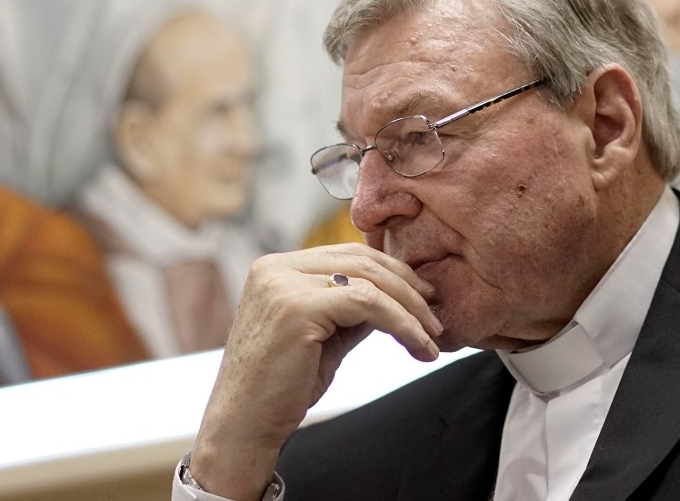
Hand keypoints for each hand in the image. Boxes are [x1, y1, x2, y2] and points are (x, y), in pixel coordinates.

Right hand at [189, 243, 442, 500]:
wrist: (243, 426)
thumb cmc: (279, 388)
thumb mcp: (323, 337)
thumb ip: (351, 309)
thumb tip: (396, 296)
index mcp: (277, 268)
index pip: (348, 253)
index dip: (392, 272)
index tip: (423, 297)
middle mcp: (276, 268)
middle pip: (362, 260)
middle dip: (408, 288)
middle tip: (435, 317)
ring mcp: (284, 284)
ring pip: (369, 280)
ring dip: (410, 309)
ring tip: (431, 338)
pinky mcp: (297, 307)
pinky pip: (367, 304)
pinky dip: (400, 323)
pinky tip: (415, 344)